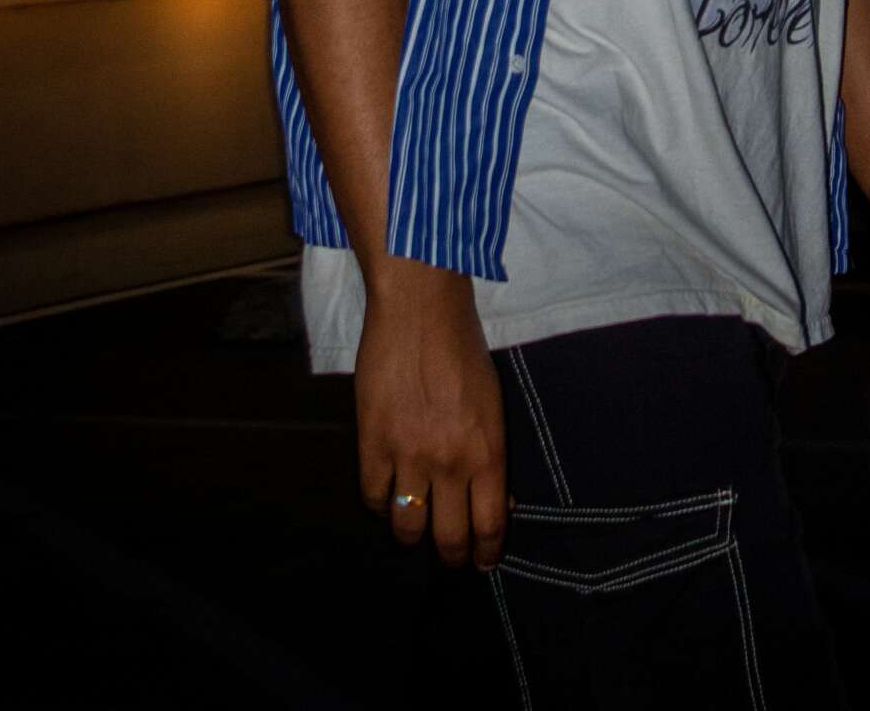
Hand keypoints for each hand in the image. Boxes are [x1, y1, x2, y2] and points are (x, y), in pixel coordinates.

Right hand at [354, 264, 512, 569]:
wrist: (419, 309)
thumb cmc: (463, 348)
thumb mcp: (493, 404)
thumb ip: (491, 455)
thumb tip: (498, 501)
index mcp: (488, 452)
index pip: (490, 527)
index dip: (486, 553)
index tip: (482, 561)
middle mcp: (451, 463)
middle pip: (449, 539)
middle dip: (451, 556)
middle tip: (449, 554)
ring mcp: (408, 456)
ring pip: (407, 529)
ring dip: (412, 536)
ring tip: (414, 528)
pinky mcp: (372, 443)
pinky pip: (374, 498)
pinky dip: (381, 503)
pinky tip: (388, 494)